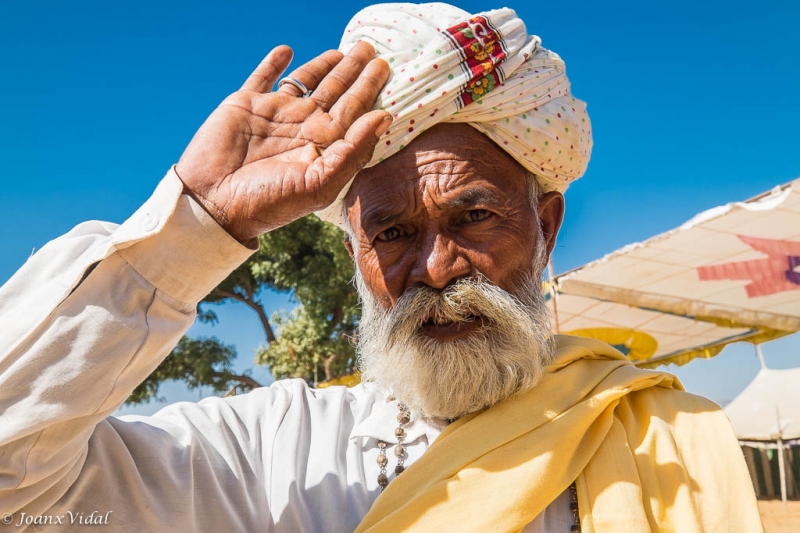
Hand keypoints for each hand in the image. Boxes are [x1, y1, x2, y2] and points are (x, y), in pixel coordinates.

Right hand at [176, 42, 390, 242]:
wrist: (213, 204)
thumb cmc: (268, 203)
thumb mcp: (319, 184)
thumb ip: (353, 151)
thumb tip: (384, 118)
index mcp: (322, 148)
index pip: (353, 113)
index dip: (368, 90)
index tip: (384, 68)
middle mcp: (301, 129)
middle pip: (335, 92)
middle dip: (353, 71)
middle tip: (371, 48)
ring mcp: (274, 115)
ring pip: (305, 82)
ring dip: (323, 65)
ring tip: (344, 51)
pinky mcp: (245, 105)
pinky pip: (263, 78)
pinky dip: (274, 64)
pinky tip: (287, 51)